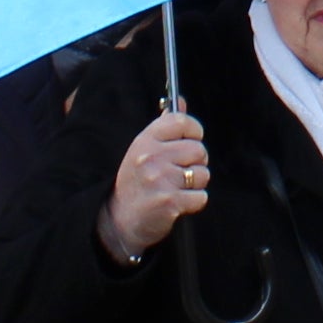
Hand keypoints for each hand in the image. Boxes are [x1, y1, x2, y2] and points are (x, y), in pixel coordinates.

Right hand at [101, 107, 211, 261]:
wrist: (120, 220)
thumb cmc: (136, 182)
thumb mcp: (143, 150)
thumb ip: (165, 126)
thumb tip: (181, 102)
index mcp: (145, 141)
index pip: (181, 121)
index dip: (194, 130)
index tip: (192, 139)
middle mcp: (151, 157)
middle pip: (199, 150)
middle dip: (195, 163)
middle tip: (180, 172)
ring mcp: (160, 180)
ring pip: (202, 174)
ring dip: (195, 184)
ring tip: (176, 188)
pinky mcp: (169, 202)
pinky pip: (201, 197)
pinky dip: (194, 202)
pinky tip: (177, 203)